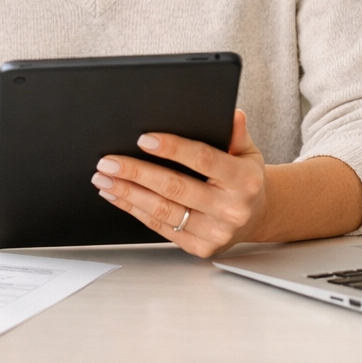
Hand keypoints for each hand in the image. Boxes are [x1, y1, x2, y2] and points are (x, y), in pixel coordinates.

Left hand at [92, 109, 265, 257]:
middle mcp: (231, 209)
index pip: (203, 159)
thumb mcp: (248, 152)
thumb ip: (237, 133)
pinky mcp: (199, 247)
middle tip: (110, 161)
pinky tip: (118, 195)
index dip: (173, 148)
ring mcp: (215, 232)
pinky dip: (135, 210)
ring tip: (105, 178)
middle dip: (137, 172)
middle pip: (175, 187)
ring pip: (163, 210)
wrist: (257, 217)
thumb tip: (231, 115)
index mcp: (244, 180)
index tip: (144, 139)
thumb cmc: (245, 179)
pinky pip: (160, 227)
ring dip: (128, 193)